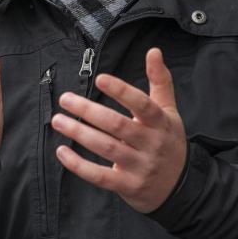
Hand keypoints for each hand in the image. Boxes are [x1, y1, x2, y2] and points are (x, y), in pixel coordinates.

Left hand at [51, 48, 186, 212]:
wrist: (180, 187)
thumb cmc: (168, 141)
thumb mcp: (169, 111)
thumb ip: (160, 81)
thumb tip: (154, 51)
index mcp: (161, 123)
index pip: (143, 105)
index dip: (122, 92)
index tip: (99, 79)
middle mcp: (152, 144)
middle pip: (118, 125)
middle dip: (89, 111)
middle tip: (65, 99)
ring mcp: (140, 166)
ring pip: (107, 148)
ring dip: (79, 134)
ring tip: (58, 120)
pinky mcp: (128, 186)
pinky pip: (100, 176)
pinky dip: (79, 166)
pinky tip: (62, 151)